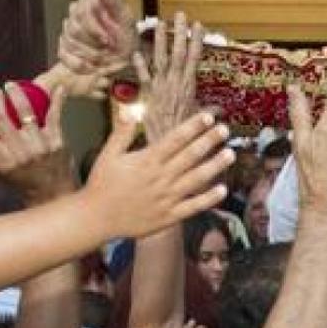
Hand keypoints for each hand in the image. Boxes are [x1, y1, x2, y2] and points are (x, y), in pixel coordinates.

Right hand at [0, 83, 74, 204]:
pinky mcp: (57, 140)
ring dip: (16, 94)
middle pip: (0, 118)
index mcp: (2, 162)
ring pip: (25, 112)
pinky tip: (58, 88)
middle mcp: (20, 153)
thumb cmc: (23, 182)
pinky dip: (57, 100)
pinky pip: (55, 115)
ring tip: (10, 86)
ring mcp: (39, 145)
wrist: (53, 194)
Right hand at [57, 0, 135, 76]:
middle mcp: (75, 14)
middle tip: (109, 50)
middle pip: (74, 29)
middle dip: (94, 44)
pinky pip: (64, 56)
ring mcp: (68, 31)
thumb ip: (112, 0)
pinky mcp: (64, 47)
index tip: (108, 40)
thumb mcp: (125, 18)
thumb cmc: (127, 35)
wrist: (128, 57)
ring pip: (69, 43)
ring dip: (90, 55)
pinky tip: (93, 66)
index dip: (94, 29)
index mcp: (89, 1)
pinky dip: (80, 64)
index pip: (81, 13)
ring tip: (105, 57)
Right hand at [83, 111, 234, 238]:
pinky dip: (208, 199)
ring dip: (215, 166)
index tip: (208, 117)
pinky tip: (223, 189)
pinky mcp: (168, 216)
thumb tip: (131, 108)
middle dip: (209, 141)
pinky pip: (193, 207)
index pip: (175, 139)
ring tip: (230, 154)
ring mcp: (166, 198)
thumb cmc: (102, 185)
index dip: (193, 127)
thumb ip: (122, 132)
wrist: (96, 219)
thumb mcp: (108, 155)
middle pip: (190, 156)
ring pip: (196, 179)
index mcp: (147, 160)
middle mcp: (160, 177)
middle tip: (225, 130)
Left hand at [134, 12, 202, 143]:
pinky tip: (137, 52)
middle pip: (178, 54)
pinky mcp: (148, 96)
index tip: (199, 25)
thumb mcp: (201, 119)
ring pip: (160, 60)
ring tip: (159, 23)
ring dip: (160, 41)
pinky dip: (140, 66)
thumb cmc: (188, 134)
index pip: (194, 58)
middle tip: (180, 15)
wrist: (170, 147)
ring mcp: (160, 88)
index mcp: (189, 86)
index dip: (197, 41)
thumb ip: (209, 111)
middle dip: (180, 33)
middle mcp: (175, 83)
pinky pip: (143, 78)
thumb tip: (222, 110)